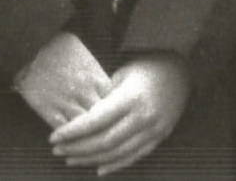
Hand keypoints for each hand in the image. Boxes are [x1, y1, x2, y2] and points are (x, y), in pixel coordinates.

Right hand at [14, 31, 112, 130]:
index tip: (113, 116)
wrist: (30, 45)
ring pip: (85, 129)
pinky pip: (64, 131)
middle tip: (103, 132)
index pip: (115, 104)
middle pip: (103, 119)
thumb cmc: (58, 47)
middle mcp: (85, 92)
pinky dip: (69, 138)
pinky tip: (70, 139)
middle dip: (106, 126)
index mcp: (96, 78)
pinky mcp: (49, 110)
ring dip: (87, 135)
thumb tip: (110, 88)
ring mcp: (67, 102)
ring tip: (87, 139)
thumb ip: (98, 75)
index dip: (116, 112)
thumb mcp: (85, 56)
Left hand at [49, 54, 190, 173]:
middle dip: (77, 149)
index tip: (53, 137)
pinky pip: (134, 157)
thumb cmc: (147, 66)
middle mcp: (142, 117)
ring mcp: (153, 131)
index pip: (95, 121)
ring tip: (70, 160)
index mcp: (130, 98)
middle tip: (57, 150)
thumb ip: (105, 96)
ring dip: (91, 160)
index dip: (72, 132)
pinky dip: (114, 165)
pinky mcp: (159, 138)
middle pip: (103, 142)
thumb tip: (82, 115)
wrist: (182, 71)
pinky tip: (98, 169)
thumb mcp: (123, 72)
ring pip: (116, 154)